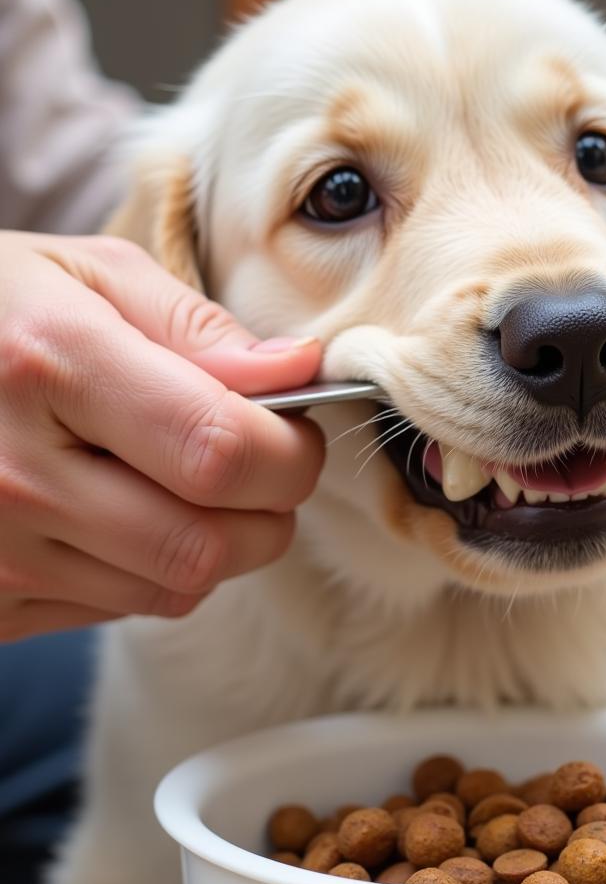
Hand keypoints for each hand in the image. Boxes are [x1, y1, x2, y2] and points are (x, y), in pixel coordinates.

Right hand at [0, 231, 325, 639]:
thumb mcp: (85, 275)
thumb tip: (299, 374)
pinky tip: (124, 514)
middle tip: (265, 470)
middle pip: (209, 544)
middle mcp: (13, 475)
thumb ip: (198, 327)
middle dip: (271, 514)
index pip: (220, 451)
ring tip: (187, 484)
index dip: (289, 454)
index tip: (295, 435)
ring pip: (175, 587)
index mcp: (47, 364)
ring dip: (217, 542)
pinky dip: (153, 568)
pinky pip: (120, 608)